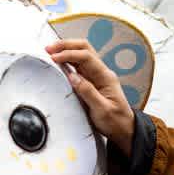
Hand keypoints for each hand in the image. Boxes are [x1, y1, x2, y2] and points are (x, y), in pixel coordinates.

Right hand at [47, 40, 134, 154]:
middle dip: (66, 45)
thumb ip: (88, 92)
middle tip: (49, 48)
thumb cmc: (116, 121)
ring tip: (50, 52)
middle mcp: (102, 72)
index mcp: (106, 77)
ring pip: (81, 54)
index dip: (69, 54)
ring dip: (66, 50)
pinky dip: (67, 60)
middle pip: (84, 48)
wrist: (123, 129)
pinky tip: (58, 62)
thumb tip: (73, 77)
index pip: (86, 57)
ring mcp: (96, 75)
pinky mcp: (91, 81)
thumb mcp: (102, 110)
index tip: (54, 58)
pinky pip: (78, 65)